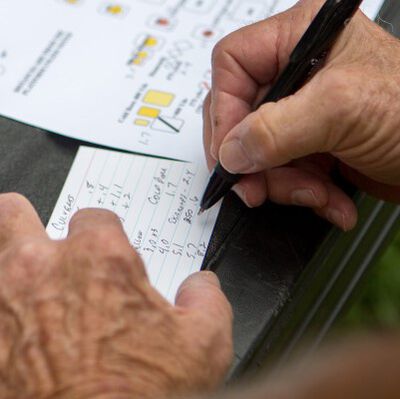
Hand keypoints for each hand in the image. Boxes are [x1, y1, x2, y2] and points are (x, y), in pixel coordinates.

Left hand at [0, 193, 232, 398]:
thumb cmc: (139, 398)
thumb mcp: (204, 345)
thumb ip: (207, 299)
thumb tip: (201, 286)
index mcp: (99, 261)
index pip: (94, 218)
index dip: (103, 235)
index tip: (107, 255)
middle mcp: (40, 270)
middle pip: (14, 213)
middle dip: (27, 223)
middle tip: (44, 251)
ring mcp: (1, 301)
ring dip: (6, 258)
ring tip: (25, 284)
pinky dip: (1, 311)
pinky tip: (17, 329)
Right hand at [203, 0, 399, 230]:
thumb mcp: (342, 110)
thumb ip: (276, 129)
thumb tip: (230, 151)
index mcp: (301, 39)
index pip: (233, 66)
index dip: (224, 112)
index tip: (229, 155)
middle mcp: (297, 74)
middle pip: (242, 116)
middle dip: (255, 161)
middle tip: (259, 189)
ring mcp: (303, 113)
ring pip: (260, 153)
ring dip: (283, 184)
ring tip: (315, 196)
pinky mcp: (310, 145)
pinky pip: (282, 171)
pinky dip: (301, 193)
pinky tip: (329, 201)